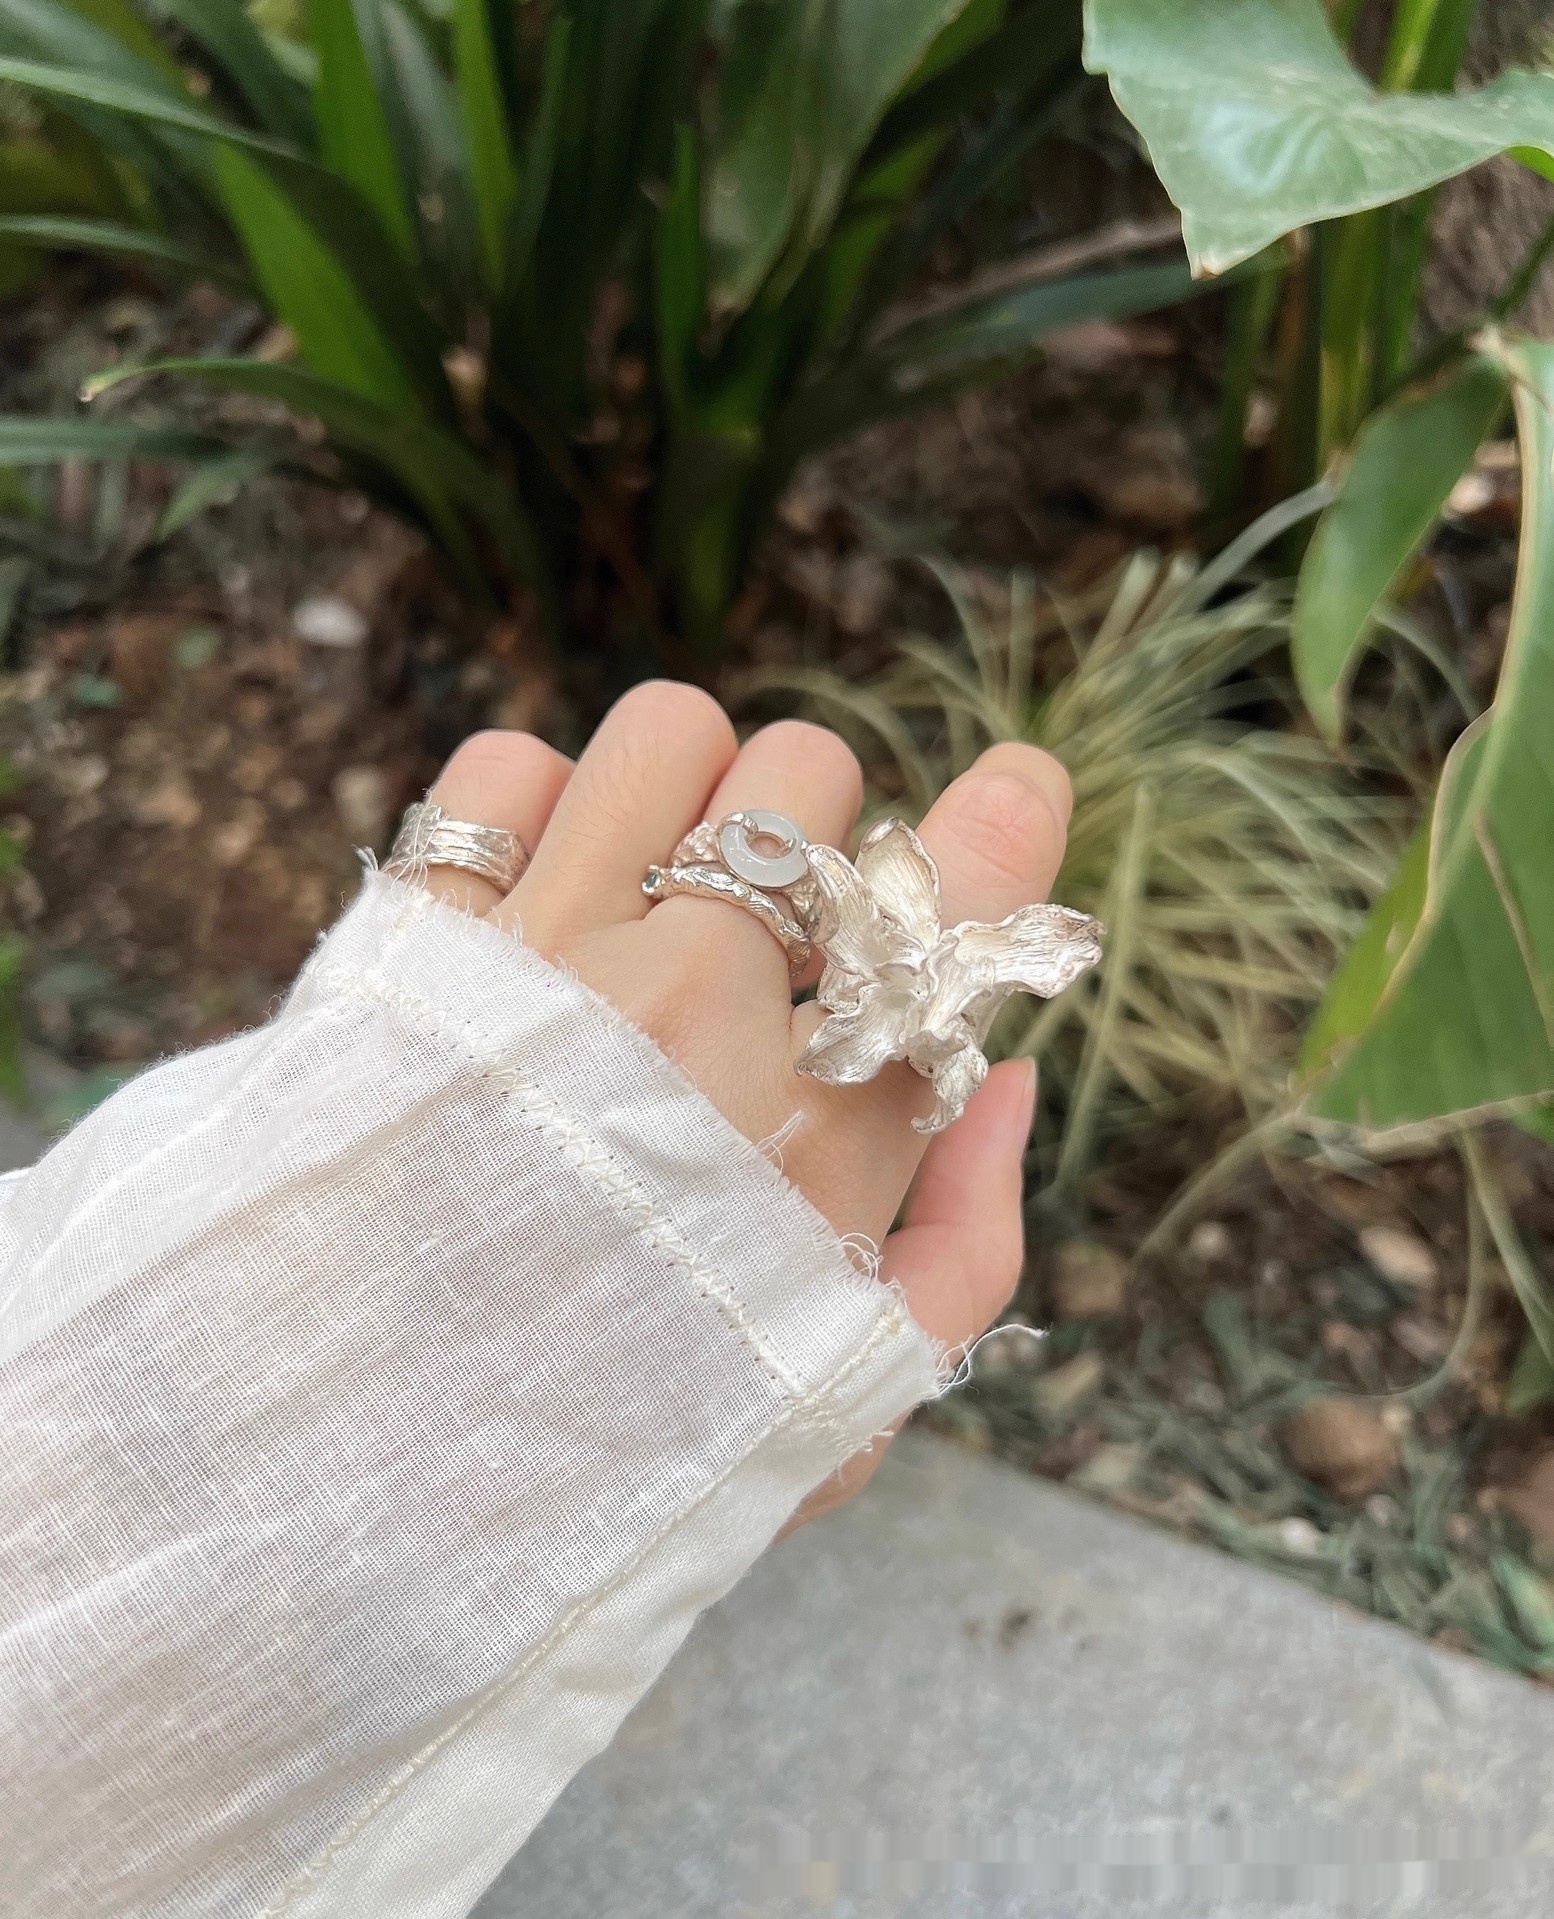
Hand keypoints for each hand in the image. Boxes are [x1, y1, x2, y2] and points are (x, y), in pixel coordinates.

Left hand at [419, 683, 1070, 1518]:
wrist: (350, 1474)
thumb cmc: (623, 1439)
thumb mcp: (844, 1400)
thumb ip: (966, 1244)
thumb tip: (1005, 1082)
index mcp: (813, 1136)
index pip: (952, 922)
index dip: (1006, 824)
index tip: (1019, 779)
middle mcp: (689, 1019)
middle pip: (808, 777)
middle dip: (821, 830)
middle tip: (781, 918)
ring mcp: (544, 965)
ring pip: (666, 734)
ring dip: (692, 790)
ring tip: (668, 877)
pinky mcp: (415, 949)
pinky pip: (502, 775)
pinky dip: (538, 807)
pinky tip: (545, 894)